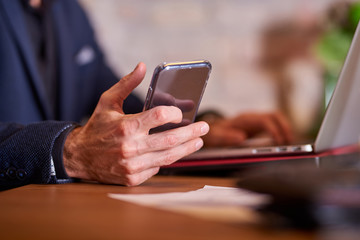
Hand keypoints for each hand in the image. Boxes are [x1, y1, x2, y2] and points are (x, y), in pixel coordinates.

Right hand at [63, 63, 208, 185]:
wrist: (79, 156)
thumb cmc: (96, 126)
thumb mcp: (108, 101)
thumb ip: (127, 84)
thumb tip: (142, 66)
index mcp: (126, 125)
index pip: (160, 117)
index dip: (175, 113)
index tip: (181, 113)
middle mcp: (130, 147)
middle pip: (171, 139)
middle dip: (192, 133)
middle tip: (204, 128)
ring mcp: (132, 165)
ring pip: (168, 156)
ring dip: (187, 148)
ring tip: (197, 141)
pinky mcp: (132, 178)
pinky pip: (157, 168)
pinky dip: (166, 159)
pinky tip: (173, 152)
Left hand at [202, 112, 292, 147]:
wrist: (210, 129)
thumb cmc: (213, 133)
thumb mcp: (215, 136)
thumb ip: (226, 137)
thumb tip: (241, 138)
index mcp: (244, 119)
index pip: (264, 120)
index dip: (273, 130)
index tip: (278, 142)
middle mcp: (252, 118)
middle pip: (275, 116)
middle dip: (285, 127)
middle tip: (289, 143)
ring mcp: (256, 121)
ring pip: (276, 119)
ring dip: (285, 129)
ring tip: (289, 144)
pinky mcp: (258, 127)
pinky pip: (274, 125)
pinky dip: (281, 132)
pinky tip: (282, 144)